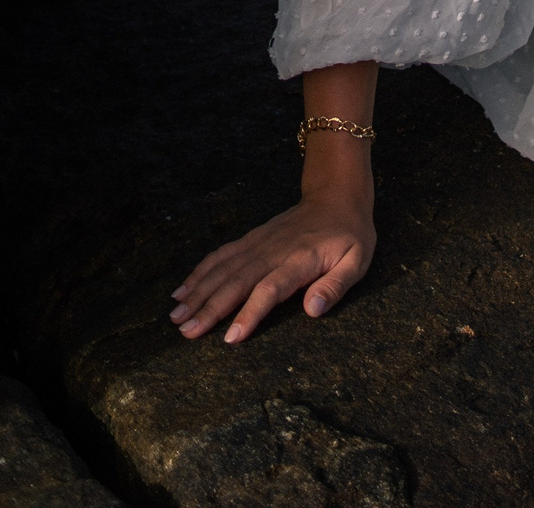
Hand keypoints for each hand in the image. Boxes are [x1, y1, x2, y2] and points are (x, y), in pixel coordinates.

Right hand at [170, 188, 374, 343]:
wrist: (336, 196)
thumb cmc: (350, 235)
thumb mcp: (357, 260)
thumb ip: (335, 286)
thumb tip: (313, 310)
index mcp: (299, 260)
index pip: (269, 289)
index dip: (249, 313)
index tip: (230, 337)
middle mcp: (273, 251)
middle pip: (236, 281)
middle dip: (209, 308)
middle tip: (186, 332)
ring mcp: (258, 243)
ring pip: (222, 269)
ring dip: (197, 292)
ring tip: (176, 316)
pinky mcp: (251, 238)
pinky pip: (221, 255)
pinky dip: (199, 272)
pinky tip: (182, 290)